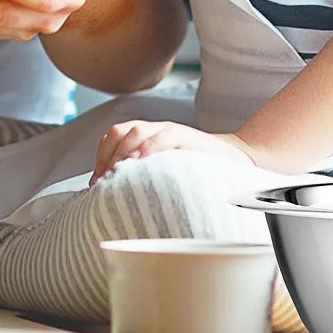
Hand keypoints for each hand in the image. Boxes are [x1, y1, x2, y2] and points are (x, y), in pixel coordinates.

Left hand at [90, 122, 257, 183]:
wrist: (237, 161)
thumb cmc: (198, 173)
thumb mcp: (166, 173)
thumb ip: (145, 179)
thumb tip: (115, 202)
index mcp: (148, 137)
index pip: (114, 135)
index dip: (101, 156)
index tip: (95, 184)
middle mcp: (157, 130)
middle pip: (120, 133)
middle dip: (107, 158)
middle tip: (102, 185)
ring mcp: (172, 131)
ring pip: (137, 131)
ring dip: (122, 153)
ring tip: (115, 175)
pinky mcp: (189, 137)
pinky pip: (165, 136)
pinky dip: (149, 146)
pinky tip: (139, 161)